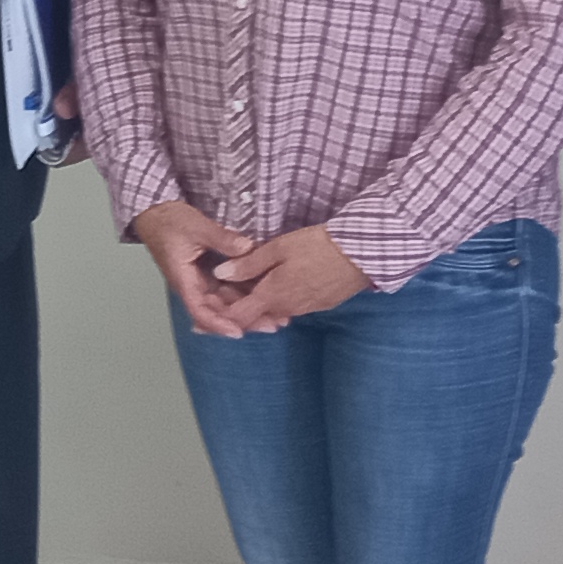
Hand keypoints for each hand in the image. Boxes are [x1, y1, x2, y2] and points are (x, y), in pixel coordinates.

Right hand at [130, 201, 266, 336]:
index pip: (200, 311)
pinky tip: (264, 294)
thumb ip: (222, 238)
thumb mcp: (196, 227)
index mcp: (183, 280)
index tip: (238, 332)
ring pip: (226, 302)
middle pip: (218, 312)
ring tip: (276, 313)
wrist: (156, 213)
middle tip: (273, 323)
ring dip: (248, 309)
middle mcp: (193, 285)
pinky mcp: (208, 274)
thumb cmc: (168, 222)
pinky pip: (227, 288)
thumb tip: (247, 248)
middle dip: (244, 320)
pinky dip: (244, 293)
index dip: (218, 324)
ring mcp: (201, 281)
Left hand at [206, 225, 371, 328]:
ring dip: (256, 305)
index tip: (201, 315)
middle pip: (253, 316)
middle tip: (216, 301)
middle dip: (234, 310)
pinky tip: (273, 288)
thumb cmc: (318, 246)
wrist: (361, 253)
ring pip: (272, 311)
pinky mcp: (320, 304)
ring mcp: (305, 308)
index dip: (217, 316)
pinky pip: (290, 306)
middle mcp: (287, 308)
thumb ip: (247, 264)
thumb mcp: (278, 249)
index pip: (237, 315)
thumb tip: (219, 274)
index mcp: (273, 296)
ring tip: (241, 292)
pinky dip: (275, 302)